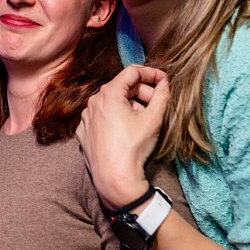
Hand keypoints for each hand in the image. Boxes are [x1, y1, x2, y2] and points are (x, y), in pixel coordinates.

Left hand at [76, 64, 169, 211]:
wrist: (115, 178)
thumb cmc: (134, 147)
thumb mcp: (153, 119)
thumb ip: (162, 95)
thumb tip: (165, 83)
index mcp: (108, 93)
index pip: (132, 71)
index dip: (151, 73)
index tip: (164, 80)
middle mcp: (93, 102)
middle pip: (122, 87)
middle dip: (143, 92)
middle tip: (158, 103)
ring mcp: (86, 118)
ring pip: (112, 103)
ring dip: (130, 105)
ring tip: (144, 119)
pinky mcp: (84, 132)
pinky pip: (102, 117)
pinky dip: (116, 118)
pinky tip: (127, 130)